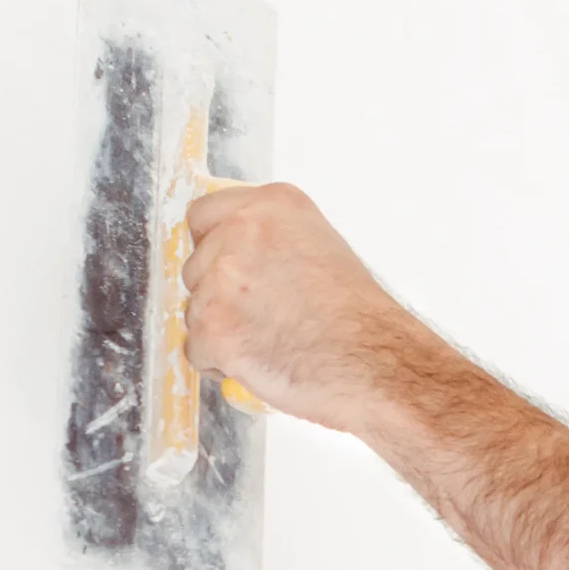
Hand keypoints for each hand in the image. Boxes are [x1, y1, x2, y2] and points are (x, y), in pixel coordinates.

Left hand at [183, 184, 403, 432]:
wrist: (374, 362)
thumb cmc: (359, 319)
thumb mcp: (322, 249)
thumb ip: (274, 243)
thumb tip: (241, 263)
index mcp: (272, 206)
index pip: (205, 214)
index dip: (215, 247)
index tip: (235, 270)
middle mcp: (242, 232)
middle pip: (196, 265)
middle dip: (219, 294)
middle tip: (264, 317)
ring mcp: (222, 279)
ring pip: (194, 309)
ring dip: (222, 330)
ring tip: (270, 343)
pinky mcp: (212, 326)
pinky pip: (197, 349)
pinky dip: (221, 364)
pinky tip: (260, 363)